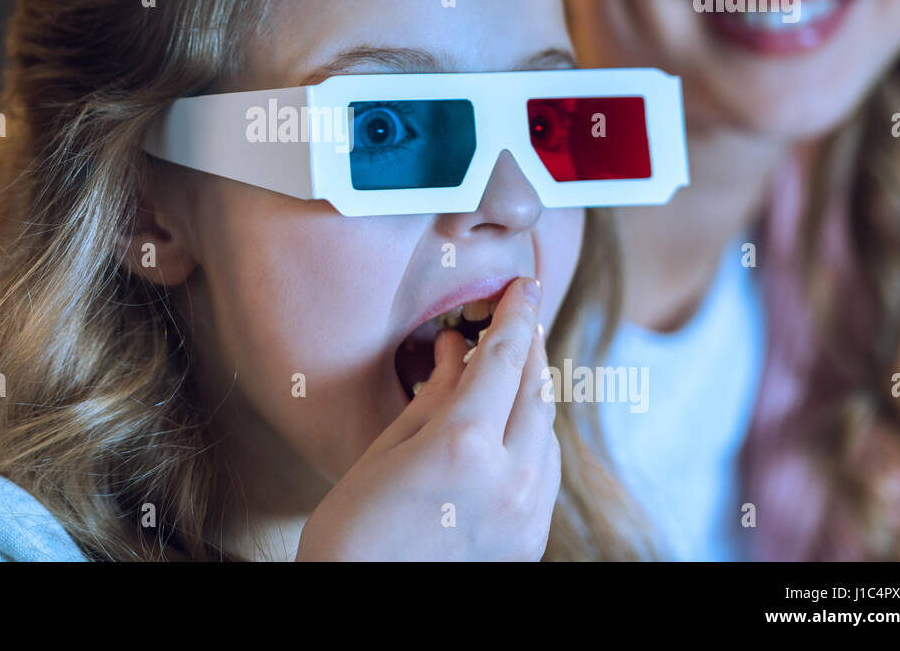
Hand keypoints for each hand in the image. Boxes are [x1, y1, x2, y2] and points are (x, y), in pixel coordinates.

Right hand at [296, 276, 557, 560]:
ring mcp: (525, 515)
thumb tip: (455, 352)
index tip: (524, 286)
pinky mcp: (528, 541)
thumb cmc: (354, 535)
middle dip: (530, 346)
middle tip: (522, 314)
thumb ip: (431, 398)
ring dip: (532, 392)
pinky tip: (509, 425)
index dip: (515, 315)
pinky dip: (532, 436)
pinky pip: (544, 470)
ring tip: (510, 368)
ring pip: (546, 431)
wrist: (360, 612)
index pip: (504, 360)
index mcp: (464, 447)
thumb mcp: (384, 452)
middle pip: (535, 391)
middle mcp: (508, 479)